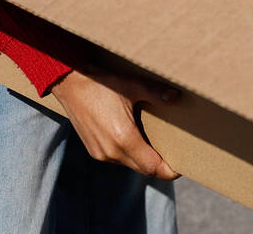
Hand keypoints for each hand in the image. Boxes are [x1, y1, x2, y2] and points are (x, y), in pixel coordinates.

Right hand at [51, 67, 179, 179]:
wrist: (70, 83)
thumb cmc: (103, 83)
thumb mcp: (133, 85)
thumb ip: (156, 93)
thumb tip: (176, 97)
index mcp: (124, 139)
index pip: (152, 167)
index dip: (169, 170)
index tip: (181, 167)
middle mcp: (111, 152)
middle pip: (142, 168)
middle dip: (159, 164)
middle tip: (174, 153)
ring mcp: (100, 153)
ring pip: (129, 163)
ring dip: (143, 158)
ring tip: (157, 143)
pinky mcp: (93, 149)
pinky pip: (117, 158)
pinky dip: (130, 153)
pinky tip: (136, 137)